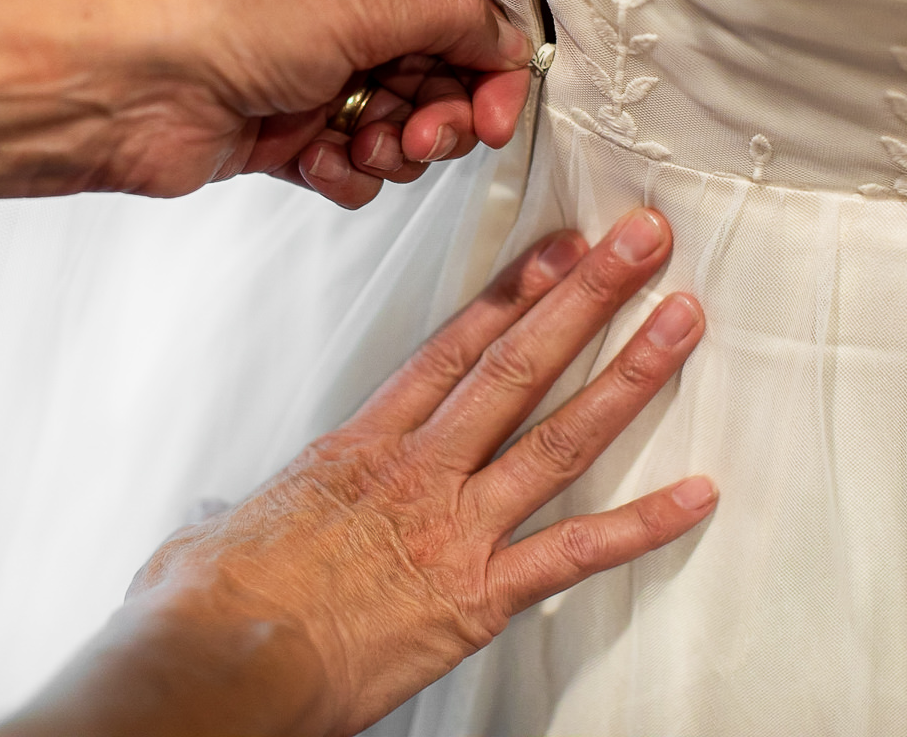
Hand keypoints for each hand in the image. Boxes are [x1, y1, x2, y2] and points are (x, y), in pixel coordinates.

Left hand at [68, 0, 533, 206]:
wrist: (117, 86)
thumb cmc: (208, 17)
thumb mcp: (352, 1)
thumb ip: (448, 17)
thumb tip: (506, 36)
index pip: (456, 14)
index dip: (488, 67)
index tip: (498, 112)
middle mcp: (333, 19)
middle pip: (434, 78)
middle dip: (440, 116)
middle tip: (425, 136)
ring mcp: (307, 81)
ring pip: (396, 129)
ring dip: (393, 149)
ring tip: (362, 146)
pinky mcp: (281, 138)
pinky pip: (350, 169)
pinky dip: (346, 175)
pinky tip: (316, 163)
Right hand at [117, 209, 711, 735]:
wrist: (221, 664)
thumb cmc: (210, 607)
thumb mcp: (219, 539)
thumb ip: (240, 519)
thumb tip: (222, 528)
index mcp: (359, 447)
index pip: (452, 349)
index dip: (513, 292)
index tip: (556, 250)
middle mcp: (418, 471)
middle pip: (517, 364)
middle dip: (586, 296)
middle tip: (641, 243)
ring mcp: (454, 527)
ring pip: (558, 435)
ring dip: (628, 373)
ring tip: (679, 320)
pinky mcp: (476, 596)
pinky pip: (574, 553)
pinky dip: (642, 525)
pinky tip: (695, 495)